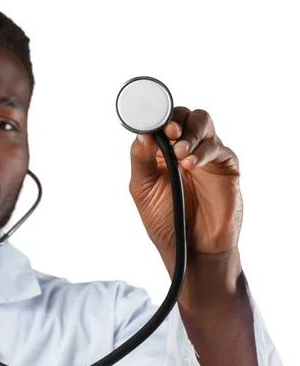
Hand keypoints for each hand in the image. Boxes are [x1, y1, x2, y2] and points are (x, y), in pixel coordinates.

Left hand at [129, 107, 243, 304]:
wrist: (190, 250)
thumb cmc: (165, 221)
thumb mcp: (143, 190)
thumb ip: (140, 161)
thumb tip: (141, 133)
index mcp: (160, 152)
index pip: (160, 121)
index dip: (156, 116)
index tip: (150, 120)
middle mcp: (184, 148)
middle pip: (184, 115)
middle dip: (176, 118)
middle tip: (170, 131)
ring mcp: (205, 156)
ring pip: (204, 123)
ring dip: (190, 132)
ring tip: (179, 152)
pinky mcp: (225, 167)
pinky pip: (219, 149)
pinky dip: (203, 152)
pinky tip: (190, 164)